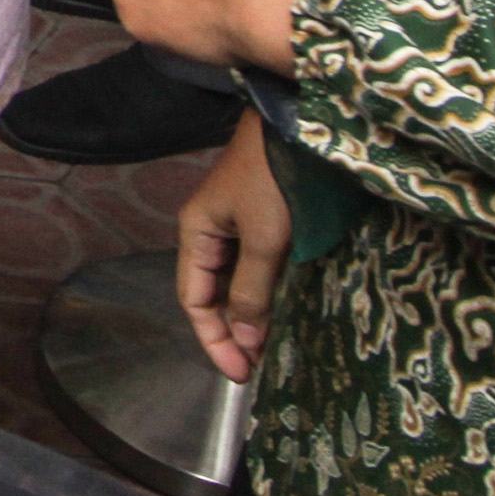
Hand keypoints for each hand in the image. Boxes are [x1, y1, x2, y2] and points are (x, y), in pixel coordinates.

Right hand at [175, 111, 289, 381]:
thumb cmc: (275, 177)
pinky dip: (264, 295)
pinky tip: (280, 312)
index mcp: (197, 232)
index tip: (240, 373)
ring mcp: (238, 225)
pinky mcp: (264, 220)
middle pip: (212, 294)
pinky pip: (256, 269)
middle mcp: (212, 231)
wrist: (300, 122)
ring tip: (268, 349)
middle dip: (230, 333)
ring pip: (235, 283)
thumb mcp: (263, 238)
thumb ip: (251, 290)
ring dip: (249, 317)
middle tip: (257, 368)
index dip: (213, 339)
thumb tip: (245, 340)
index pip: (194, 300)